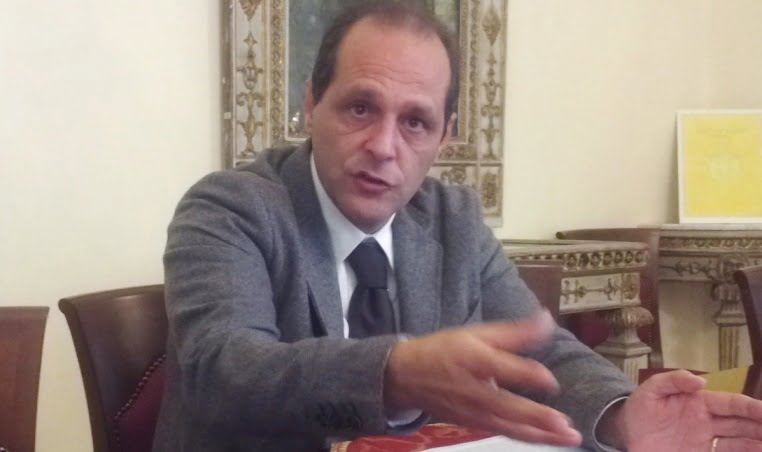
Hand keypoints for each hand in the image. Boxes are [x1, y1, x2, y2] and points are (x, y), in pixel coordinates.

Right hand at [383, 310, 581, 445]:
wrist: (407, 377)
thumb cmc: (445, 350)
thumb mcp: (476, 333)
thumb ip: (514, 332)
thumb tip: (546, 320)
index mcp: (474, 360)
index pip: (503, 369)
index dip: (528, 375)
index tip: (550, 381)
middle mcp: (474, 390)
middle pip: (508, 407)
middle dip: (538, 418)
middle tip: (567, 426)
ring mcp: (473, 412)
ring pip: (510, 427)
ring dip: (540, 434)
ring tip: (569, 437)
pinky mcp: (473, 424)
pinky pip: (504, 432)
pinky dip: (526, 437)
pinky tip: (546, 437)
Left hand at [613, 370, 761, 451]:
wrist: (625, 432)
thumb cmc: (639, 408)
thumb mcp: (651, 389)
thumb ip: (672, 380)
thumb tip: (701, 380)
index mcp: (699, 401)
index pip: (731, 403)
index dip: (752, 408)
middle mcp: (707, 421)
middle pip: (741, 424)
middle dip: (759, 427)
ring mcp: (704, 440)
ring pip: (738, 442)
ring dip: (755, 443)